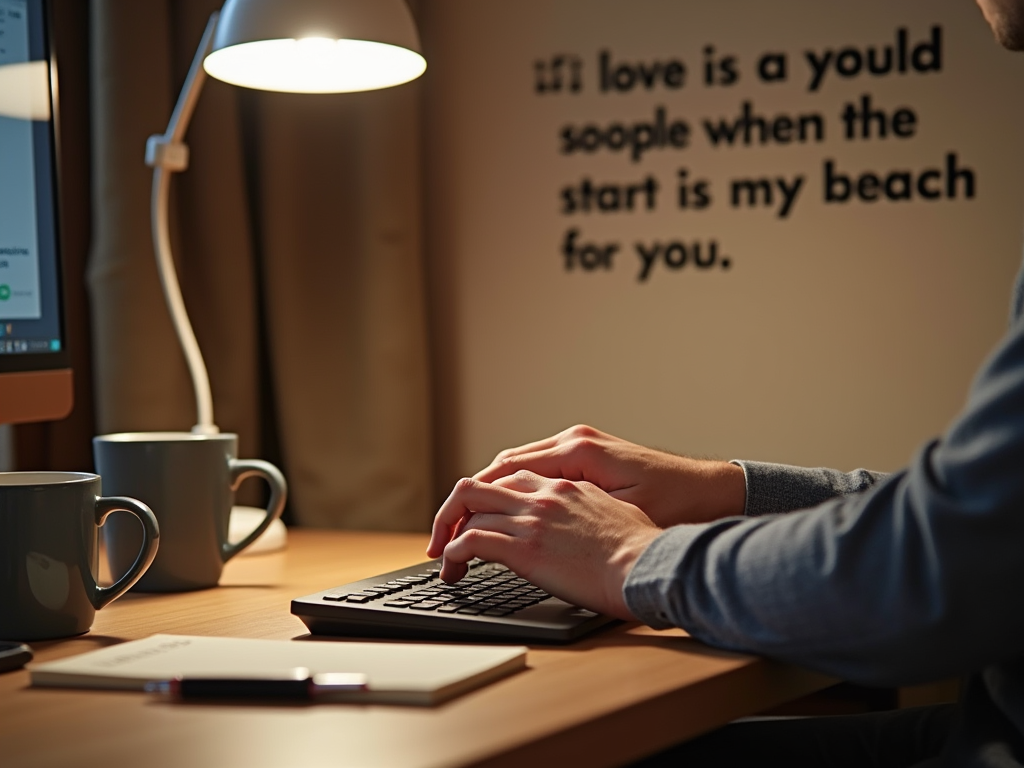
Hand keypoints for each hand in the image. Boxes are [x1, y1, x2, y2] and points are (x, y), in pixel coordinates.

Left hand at [425, 470, 661, 619]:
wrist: (649, 566)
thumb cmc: (644, 550)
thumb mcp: (620, 513)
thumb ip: (593, 510)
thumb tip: (587, 525)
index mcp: (566, 486)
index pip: (511, 477)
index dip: (489, 497)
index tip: (479, 517)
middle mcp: (545, 495)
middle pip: (480, 485)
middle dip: (455, 510)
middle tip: (448, 535)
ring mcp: (533, 519)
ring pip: (469, 510)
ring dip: (450, 536)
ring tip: (447, 561)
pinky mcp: (525, 548)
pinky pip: (472, 541)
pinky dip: (454, 554)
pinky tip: (453, 568)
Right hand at [473, 425, 745, 526]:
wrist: (714, 491)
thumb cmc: (675, 505)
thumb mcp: (619, 516)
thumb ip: (567, 516)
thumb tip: (518, 529)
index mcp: (577, 451)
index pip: (501, 472)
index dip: (467, 506)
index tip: (446, 535)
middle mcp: (573, 441)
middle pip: (500, 466)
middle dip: (467, 501)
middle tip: (442, 537)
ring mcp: (580, 445)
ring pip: (515, 467)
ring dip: (488, 495)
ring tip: (462, 529)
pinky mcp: (588, 457)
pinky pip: (535, 469)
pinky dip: (511, 490)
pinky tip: (501, 514)